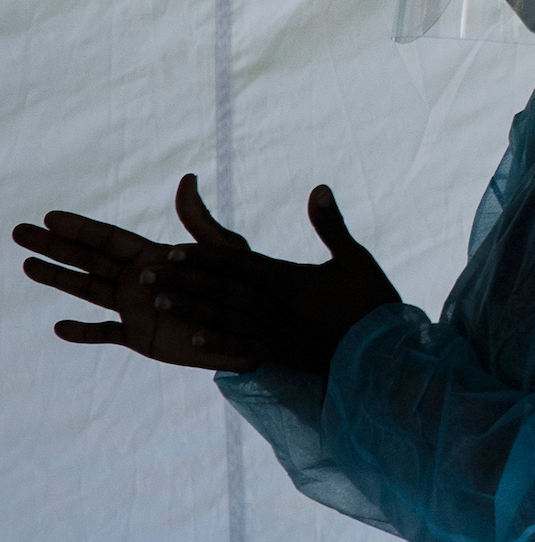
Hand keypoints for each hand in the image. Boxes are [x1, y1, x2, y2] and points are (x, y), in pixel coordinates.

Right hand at [16, 191, 260, 371]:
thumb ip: (200, 221)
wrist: (252, 330)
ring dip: (58, 279)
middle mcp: (137, 280)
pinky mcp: (140, 337)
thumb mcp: (223, 253)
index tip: (50, 217)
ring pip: (88, 290)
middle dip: (55, 246)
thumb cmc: (242, 287)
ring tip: (27, 265)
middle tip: (18, 233)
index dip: (80, 228)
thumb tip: (187, 179)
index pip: (108, 239)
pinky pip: (106, 334)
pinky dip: (84, 333)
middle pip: (87, 260)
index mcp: (154, 257)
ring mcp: (135, 308)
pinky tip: (59, 328)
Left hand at [142, 176, 402, 376]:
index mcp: (286, 279)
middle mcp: (272, 305)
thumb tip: (319, 187)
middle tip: (144, 275)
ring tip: (158, 302)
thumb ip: (331, 225)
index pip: (235, 264)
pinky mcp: (281, 354)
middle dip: (180, 281)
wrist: (384, 353)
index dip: (202, 257)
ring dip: (189, 309)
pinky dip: (217, 345)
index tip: (173, 250)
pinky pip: (242, 349)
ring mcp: (274, 332)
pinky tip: (194, 341)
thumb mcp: (355, 258)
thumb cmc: (372, 303)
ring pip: (222, 318)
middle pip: (218, 290)